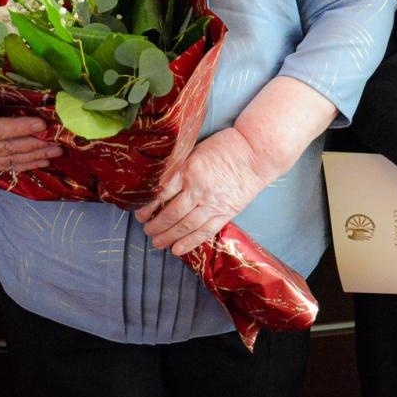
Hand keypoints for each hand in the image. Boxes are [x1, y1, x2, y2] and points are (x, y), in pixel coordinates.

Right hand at [0, 81, 58, 170]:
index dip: (19, 128)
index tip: (41, 124)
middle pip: (6, 150)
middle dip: (34, 147)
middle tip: (57, 144)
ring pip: (6, 161)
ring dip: (32, 159)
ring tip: (53, 155)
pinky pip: (0, 167)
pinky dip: (20, 166)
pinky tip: (37, 163)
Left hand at [136, 128, 268, 256]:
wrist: (256, 153)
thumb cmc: (226, 146)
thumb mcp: (196, 150)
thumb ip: (180, 168)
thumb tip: (159, 184)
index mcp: (189, 170)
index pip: (162, 193)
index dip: (148, 207)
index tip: (140, 213)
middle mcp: (199, 189)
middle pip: (172, 213)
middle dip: (156, 225)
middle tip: (147, 230)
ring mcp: (213, 203)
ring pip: (186, 226)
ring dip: (169, 237)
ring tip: (157, 242)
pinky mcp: (226, 212)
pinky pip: (205, 231)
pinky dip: (190, 242)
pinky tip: (177, 249)